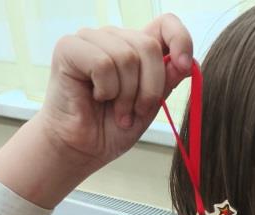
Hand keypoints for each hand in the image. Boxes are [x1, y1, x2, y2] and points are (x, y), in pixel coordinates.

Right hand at [37, 15, 191, 172]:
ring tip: (117, 111)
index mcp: (136, 48)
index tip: (185, 66)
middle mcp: (114, 38)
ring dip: (126, 95)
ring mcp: (91, 39)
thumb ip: (165, 82)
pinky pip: (103, 64)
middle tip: (136, 112)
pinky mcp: (69, 47)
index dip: (180, 39)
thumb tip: (185, 63)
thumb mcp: (148, 107)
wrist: (81, 148)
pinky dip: (106, 89)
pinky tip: (96, 98)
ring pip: (127, 57)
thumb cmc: (110, 129)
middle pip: (148, 46)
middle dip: (149, 88)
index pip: (165, 24)